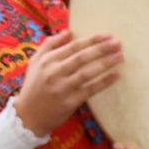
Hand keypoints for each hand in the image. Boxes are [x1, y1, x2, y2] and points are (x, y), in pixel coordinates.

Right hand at [10, 30, 124, 136]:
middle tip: (118, 43)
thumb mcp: (35, 62)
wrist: (27, 116)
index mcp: (47, 61)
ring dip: (105, 63)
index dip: (91, 40)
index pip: (73, 46)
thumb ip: (50, 44)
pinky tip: (116, 76)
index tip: (107, 35)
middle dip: (101, 49)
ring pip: (87, 73)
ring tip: (120, 56)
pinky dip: (103, 82)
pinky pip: (90, 90)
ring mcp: (62, 88)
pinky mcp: (69, 103)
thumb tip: (69, 32)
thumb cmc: (34, 86)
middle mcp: (54, 73)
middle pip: (82, 57)